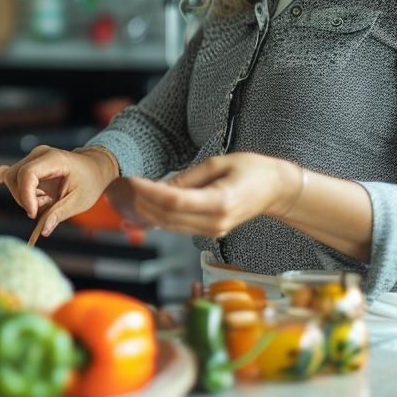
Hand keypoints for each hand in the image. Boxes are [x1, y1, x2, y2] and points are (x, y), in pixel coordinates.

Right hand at [0, 145, 120, 237]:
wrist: (95, 168)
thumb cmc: (90, 183)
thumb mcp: (80, 201)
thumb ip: (59, 213)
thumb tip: (43, 231)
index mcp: (53, 159)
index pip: (27, 174)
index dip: (26, 196)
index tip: (35, 214)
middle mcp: (39, 155)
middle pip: (15, 177)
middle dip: (26, 199)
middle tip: (47, 207)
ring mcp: (32, 159)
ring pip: (12, 179)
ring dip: (24, 197)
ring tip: (45, 200)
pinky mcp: (28, 166)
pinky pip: (9, 171)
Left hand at [105, 153, 299, 237]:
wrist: (277, 190)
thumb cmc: (252, 170)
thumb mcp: (219, 163)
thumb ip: (188, 177)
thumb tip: (160, 185)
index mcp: (220, 202)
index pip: (175, 201)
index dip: (150, 192)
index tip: (132, 180)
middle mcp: (215, 222)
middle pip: (167, 216)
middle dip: (140, 202)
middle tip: (120, 187)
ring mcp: (213, 230)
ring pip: (169, 226)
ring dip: (144, 212)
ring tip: (124, 197)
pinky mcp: (209, 232)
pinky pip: (177, 228)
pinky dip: (156, 219)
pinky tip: (139, 209)